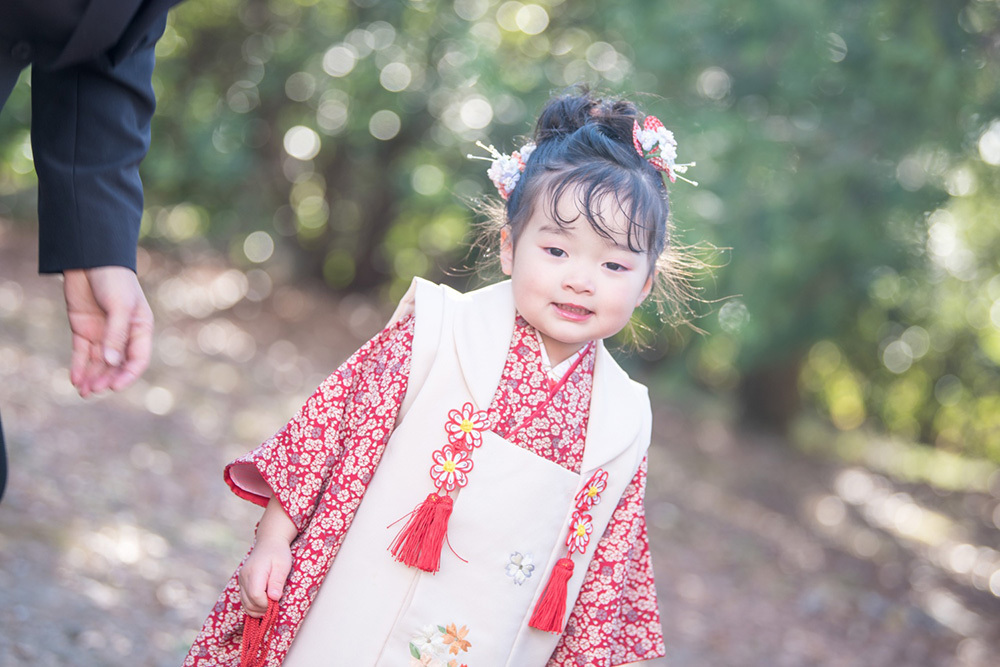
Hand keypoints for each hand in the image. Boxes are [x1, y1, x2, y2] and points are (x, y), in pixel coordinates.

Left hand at [63, 266, 153, 397]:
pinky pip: (82, 353)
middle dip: (106, 378)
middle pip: (116, 364)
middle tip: (94, 390)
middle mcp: (123, 335)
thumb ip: (115, 335)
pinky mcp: (84, 330)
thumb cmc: (114, 281)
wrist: (91, 260)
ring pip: (98, 362)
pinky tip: (75, 379)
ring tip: (83, 391)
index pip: (137, 359)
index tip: (114, 386)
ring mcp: (102, 333)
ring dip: (92, 377)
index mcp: (140, 329)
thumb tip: (110, 362)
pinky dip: (79, 366)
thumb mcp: (119, 307)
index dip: (127, 374)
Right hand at [239, 535, 292, 617]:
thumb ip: (277, 581)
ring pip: (245, 604)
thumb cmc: (278, 553)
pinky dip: (253, 605)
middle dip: (262, 608)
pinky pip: (245, 600)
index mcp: (254, 571)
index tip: (277, 602)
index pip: (256, 595)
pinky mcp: (241, 583)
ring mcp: (241, 580)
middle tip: (275, 606)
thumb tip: (274, 598)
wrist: (269, 543)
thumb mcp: (283, 565)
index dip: (266, 603)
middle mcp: (244, 577)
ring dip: (258, 609)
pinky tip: (264, 602)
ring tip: (270, 605)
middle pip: (249, 602)